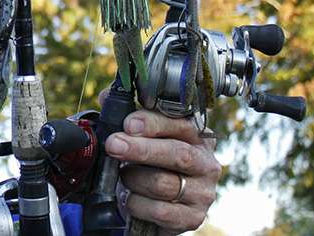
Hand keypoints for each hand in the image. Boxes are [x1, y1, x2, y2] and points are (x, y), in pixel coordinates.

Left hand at [105, 108, 220, 233]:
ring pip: (163, 183)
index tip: (129, 123)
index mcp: (196, 136)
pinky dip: (138, 204)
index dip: (153, 123)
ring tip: (124, 176)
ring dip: (134, 179)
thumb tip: (108, 96)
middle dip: (141, 149)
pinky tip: (131, 198)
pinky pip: (160, 211)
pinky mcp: (193, 217)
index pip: (181, 124)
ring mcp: (203, 192)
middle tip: (114, 145)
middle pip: (177, 154)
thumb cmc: (151, 164)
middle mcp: (205, 163)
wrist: (160, 204)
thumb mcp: (143, 137)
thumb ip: (127, 114)